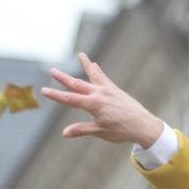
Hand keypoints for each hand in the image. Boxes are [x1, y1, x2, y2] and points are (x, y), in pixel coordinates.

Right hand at [40, 52, 163, 145]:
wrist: (143, 125)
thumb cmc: (122, 131)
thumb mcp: (100, 132)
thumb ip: (82, 130)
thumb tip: (64, 133)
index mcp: (94, 105)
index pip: (70, 99)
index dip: (56, 95)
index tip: (44, 90)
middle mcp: (100, 94)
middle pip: (78, 84)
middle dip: (64, 78)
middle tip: (52, 70)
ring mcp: (108, 90)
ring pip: (92, 76)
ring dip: (85, 65)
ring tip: (80, 55)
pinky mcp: (115, 90)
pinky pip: (104, 78)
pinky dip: (98, 71)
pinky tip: (94, 64)